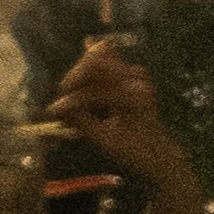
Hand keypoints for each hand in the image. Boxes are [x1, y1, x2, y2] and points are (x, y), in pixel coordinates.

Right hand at [46, 35, 182, 188]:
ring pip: (98, 60)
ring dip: (79, 78)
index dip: (71, 100)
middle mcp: (136, 78)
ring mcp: (135, 73)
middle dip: (73, 80)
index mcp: (134, 96)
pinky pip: (104, 65)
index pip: (94, 89)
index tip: (53, 111)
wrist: (159, 153)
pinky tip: (77, 92)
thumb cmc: (135, 152)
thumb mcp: (106, 141)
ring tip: (67, 100)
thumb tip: (55, 109)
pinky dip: (88, 77)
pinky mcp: (131, 74)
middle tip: (60, 102)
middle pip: (95, 62)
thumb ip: (82, 121)